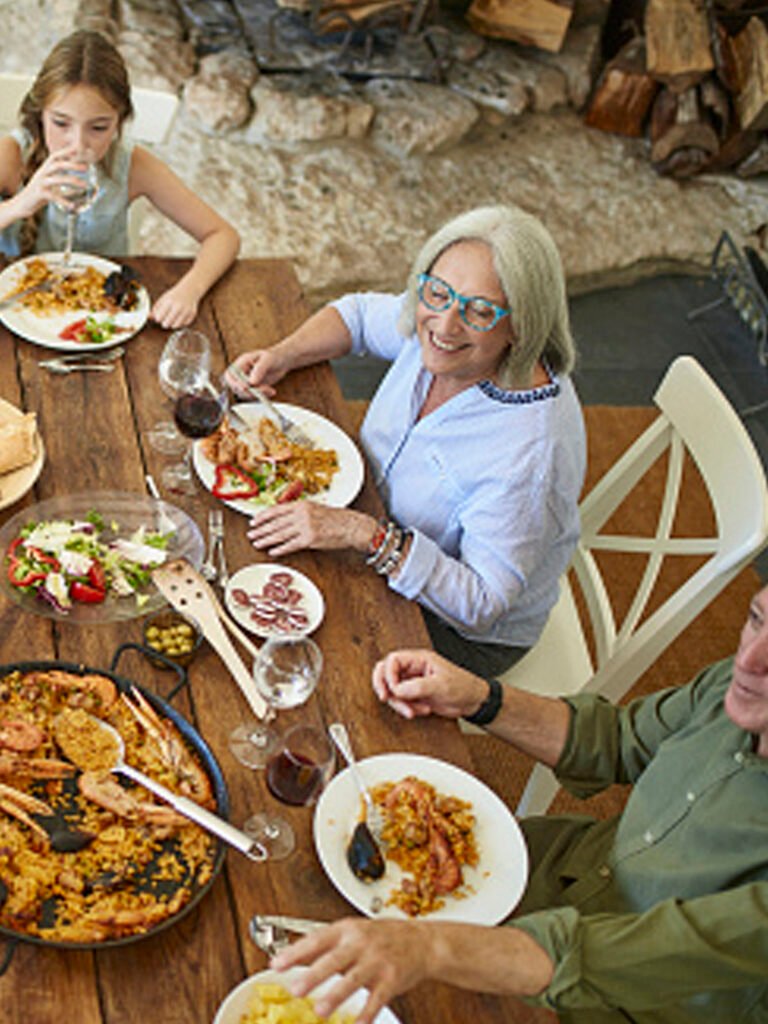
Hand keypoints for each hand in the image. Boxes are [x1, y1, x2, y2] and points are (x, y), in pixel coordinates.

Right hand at [16, 147, 87, 216]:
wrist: (23, 203)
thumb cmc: (41, 192)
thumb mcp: (52, 183)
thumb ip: (64, 179)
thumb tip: (82, 181)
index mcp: (46, 168)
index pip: (57, 156)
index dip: (68, 152)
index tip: (80, 149)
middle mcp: (43, 173)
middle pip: (58, 164)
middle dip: (72, 165)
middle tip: (87, 168)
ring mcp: (41, 183)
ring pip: (57, 179)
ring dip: (72, 181)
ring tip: (85, 185)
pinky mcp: (39, 194)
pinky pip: (53, 196)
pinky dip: (64, 201)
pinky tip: (72, 206)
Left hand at [150, 281, 199, 328]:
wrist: (190, 290)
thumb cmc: (175, 295)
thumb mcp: (163, 299)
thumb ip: (155, 308)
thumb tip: (148, 317)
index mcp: (169, 302)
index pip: (159, 317)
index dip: (158, 318)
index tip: (159, 317)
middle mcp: (178, 307)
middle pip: (166, 324)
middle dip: (164, 323)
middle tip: (165, 319)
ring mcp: (186, 311)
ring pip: (175, 326)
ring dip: (172, 324)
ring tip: (172, 318)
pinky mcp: (192, 315)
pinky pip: (183, 325)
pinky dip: (181, 323)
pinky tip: (179, 318)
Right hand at [224, 349, 285, 396]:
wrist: (281, 362)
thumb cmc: (273, 356)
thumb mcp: (267, 359)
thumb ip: (259, 369)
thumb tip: (252, 382)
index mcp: (241, 363)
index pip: (230, 375)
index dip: (234, 382)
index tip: (245, 387)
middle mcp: (241, 373)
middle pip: (235, 387)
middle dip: (248, 391)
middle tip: (263, 390)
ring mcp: (246, 381)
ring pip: (244, 394)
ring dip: (257, 395)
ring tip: (270, 390)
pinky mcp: (252, 388)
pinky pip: (253, 396)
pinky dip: (262, 396)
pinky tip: (271, 391)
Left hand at [247, 503, 374, 555]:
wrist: (351, 526)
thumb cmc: (335, 519)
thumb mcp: (315, 509)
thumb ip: (299, 512)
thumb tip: (282, 519)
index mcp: (302, 504)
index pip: (276, 510)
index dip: (263, 516)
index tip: (253, 521)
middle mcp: (301, 514)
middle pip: (275, 523)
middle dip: (260, 530)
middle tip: (250, 534)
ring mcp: (305, 527)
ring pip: (280, 534)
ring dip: (266, 540)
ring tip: (256, 543)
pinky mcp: (310, 539)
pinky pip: (290, 545)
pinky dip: (280, 549)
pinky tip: (272, 552)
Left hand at [270, 918, 432, 1023]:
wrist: (421, 941)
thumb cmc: (381, 937)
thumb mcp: (351, 933)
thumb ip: (323, 947)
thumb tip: (290, 957)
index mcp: (346, 930)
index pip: (317, 939)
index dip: (296, 952)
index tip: (277, 964)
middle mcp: (361, 943)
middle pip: (334, 959)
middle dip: (314, 975)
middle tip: (295, 989)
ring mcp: (378, 961)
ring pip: (354, 979)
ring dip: (336, 995)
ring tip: (320, 1011)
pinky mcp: (392, 979)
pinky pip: (377, 999)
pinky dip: (367, 1014)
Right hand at [372, 648, 488, 719]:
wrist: (473, 702)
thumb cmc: (463, 686)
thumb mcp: (441, 685)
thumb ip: (418, 686)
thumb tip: (397, 689)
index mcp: (419, 659)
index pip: (393, 660)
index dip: (388, 674)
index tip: (393, 689)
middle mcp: (413, 669)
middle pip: (386, 672)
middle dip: (384, 686)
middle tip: (386, 698)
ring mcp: (413, 682)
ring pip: (392, 690)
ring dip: (399, 703)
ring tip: (414, 710)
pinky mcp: (415, 695)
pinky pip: (401, 701)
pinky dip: (407, 708)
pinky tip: (421, 710)